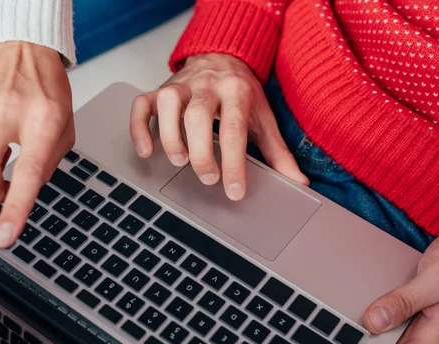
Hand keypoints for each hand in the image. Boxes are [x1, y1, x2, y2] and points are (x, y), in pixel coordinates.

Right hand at [0, 41, 73, 248]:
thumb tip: (25, 194)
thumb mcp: (66, 128)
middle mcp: (7, 114)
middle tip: (6, 188)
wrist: (23, 49)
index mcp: (44, 122)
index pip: (28, 173)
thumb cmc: (48, 90)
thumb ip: (50, 164)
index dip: (16, 209)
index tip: (5, 238)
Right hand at [130, 53, 307, 200]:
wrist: (222, 56)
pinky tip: (146, 151)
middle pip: (198, 116)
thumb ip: (278, 153)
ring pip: (168, 104)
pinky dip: (138, 127)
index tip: (235, 191)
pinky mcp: (159, 89)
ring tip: (178, 161)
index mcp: (237, 92)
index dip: (234, 163)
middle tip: (208, 178)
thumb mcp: (263, 119)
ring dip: (169, 136)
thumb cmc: (242, 93)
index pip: (235, 129)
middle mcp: (207, 85)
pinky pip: (141, 104)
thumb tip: (299, 184)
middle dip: (201, 151)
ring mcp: (180, 86)